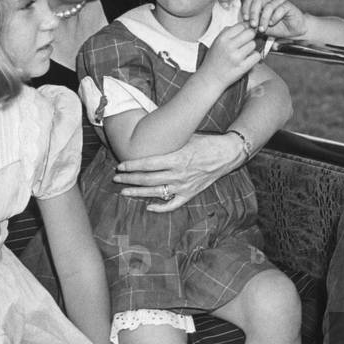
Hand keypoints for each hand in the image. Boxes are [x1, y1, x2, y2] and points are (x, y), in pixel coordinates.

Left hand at [113, 132, 243, 211]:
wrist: (226, 154)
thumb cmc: (205, 142)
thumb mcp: (186, 136)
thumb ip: (168, 141)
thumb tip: (148, 135)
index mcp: (177, 158)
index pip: (148, 164)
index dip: (132, 166)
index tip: (120, 166)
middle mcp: (179, 174)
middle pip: (148, 179)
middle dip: (129, 179)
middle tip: (116, 178)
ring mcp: (184, 186)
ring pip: (156, 193)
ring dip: (138, 193)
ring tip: (124, 192)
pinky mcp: (190, 194)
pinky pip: (173, 204)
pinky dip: (160, 208)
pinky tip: (149, 207)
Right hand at [200, 23, 261, 89]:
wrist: (210, 78)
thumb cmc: (213, 60)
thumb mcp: (216, 42)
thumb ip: (228, 32)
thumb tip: (243, 25)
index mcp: (222, 38)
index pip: (241, 26)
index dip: (246, 28)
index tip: (246, 32)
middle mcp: (229, 46)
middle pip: (250, 33)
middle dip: (251, 36)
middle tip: (247, 42)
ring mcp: (236, 57)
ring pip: (253, 44)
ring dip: (251, 48)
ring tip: (245, 52)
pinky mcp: (242, 67)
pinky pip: (256, 56)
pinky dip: (254, 57)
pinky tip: (248, 59)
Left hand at [241, 0, 307, 37]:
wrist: (293, 32)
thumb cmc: (278, 29)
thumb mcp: (263, 28)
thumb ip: (254, 25)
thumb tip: (244, 25)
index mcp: (260, 4)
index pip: (250, 1)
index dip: (246, 9)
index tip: (245, 19)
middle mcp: (268, 0)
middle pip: (257, 1)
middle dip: (253, 14)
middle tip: (253, 25)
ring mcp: (278, 1)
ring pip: (268, 6)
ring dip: (264, 18)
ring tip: (263, 28)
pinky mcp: (287, 5)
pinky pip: (280, 8)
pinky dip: (274, 17)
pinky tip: (272, 23)